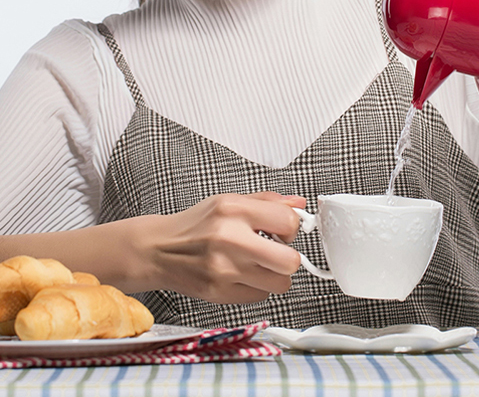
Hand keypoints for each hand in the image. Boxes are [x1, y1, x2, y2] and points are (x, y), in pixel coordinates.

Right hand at [153, 191, 306, 303]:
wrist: (158, 249)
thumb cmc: (196, 225)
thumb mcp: (231, 201)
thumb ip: (269, 202)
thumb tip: (299, 205)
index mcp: (234, 210)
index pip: (288, 222)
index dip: (292, 227)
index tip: (283, 230)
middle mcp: (230, 239)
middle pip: (289, 261)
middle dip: (289, 257)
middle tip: (277, 251)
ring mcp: (224, 269)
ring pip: (279, 284)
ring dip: (275, 275)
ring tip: (260, 264)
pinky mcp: (218, 293)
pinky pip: (259, 297)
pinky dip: (257, 287)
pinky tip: (243, 274)